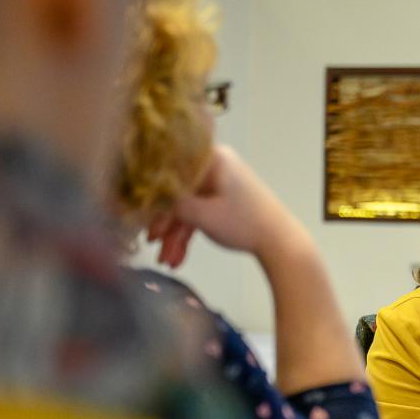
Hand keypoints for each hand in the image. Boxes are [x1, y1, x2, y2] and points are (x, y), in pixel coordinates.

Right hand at [146, 143, 299, 267]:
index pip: (171, 168)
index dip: (153, 191)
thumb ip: (173, 204)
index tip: (138, 211)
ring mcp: (221, 185)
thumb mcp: (202, 214)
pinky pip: (200, 215)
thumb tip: (149, 199)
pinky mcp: (225, 202)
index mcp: (212, 159)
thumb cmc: (246, 223)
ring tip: (166, 260)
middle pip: (178, 191)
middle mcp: (216, 167)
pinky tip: (178, 257)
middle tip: (152, 242)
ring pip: (188, 208)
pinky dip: (189, 235)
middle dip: (165, 222)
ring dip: (176, 234)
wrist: (281, 243)